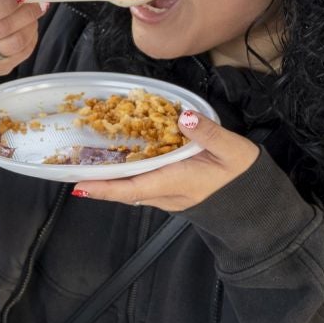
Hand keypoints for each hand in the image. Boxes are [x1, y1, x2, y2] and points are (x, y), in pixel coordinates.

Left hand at [70, 108, 260, 210]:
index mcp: (177, 183)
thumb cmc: (245, 178)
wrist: (256, 204)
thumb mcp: (233, 150)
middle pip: (123, 188)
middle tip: (66, 165)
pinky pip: (140, 183)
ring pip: (129, 187)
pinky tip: (115, 157)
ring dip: (107, 176)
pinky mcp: (169, 191)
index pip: (133, 188)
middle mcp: (166, 194)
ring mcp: (166, 196)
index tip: (78, 186)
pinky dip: (124, 173)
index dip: (104, 187)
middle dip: (95, 179)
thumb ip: (207, 133)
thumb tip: (183, 118)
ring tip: (81, 159)